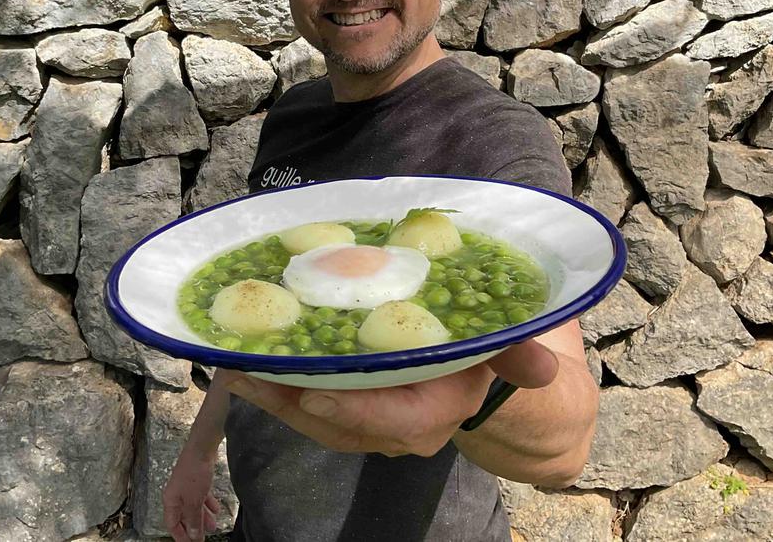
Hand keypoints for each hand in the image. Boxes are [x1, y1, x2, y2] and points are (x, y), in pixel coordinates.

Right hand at [162, 445, 221, 541]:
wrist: (202, 448)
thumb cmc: (194, 473)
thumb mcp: (194, 501)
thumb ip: (193, 519)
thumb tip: (194, 535)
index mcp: (170, 500)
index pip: (172, 524)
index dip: (181, 536)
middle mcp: (176, 494)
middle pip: (183, 516)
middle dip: (194, 528)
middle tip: (203, 538)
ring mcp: (186, 487)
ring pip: (193, 507)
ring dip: (203, 517)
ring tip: (213, 526)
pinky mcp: (196, 480)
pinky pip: (201, 497)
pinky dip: (207, 504)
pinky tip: (216, 509)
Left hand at [223, 338, 558, 457]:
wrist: (488, 380)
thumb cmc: (493, 350)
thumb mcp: (510, 346)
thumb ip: (520, 355)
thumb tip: (541, 365)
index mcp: (439, 409)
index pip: (394, 422)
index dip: (353, 411)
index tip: (311, 392)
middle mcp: (400, 427)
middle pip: (339, 423)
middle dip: (290, 401)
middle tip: (246, 371)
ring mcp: (371, 423)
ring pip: (316, 420)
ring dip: (273, 396)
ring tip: (232, 364)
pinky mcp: (350, 411)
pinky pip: (309, 408)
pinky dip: (278, 389)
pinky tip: (247, 362)